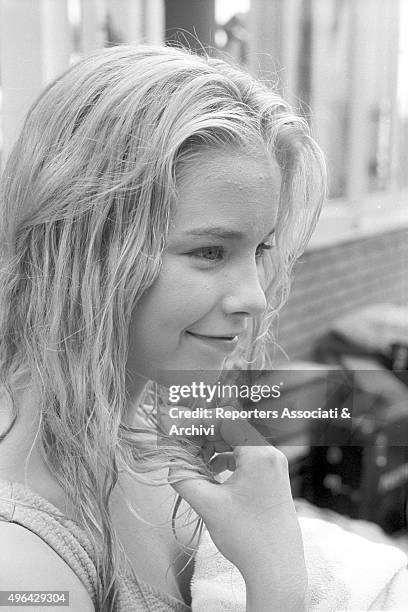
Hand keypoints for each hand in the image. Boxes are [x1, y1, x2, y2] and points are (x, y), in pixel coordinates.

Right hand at [169, 418, 307, 609]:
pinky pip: (245, 458)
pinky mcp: (272, 478)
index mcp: (259, 454)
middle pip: (232, 430)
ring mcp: (273, 466)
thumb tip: (170, 463)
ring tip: (192, 463)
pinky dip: (225, 460)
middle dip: (204, 436)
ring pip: (237, 444)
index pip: (225, 420)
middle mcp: (270, 454)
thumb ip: (184, 477)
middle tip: (181, 448)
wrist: (277, 568)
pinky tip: (209, 474)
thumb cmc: (247, 536)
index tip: (178, 432)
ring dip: (213, 449)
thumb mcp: (209, 504)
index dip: (198, 423)